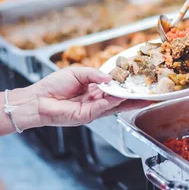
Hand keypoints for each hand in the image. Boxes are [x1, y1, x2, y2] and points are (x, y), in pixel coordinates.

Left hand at [30, 67, 149, 126]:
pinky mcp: (86, 116)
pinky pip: (102, 108)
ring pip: (114, 105)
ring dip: (128, 100)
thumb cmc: (54, 86)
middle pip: (120, 101)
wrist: (37, 99)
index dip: (129, 88)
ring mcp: (92, 111)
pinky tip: (119, 95)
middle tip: (151, 95)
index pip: (116, 90)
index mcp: (94, 91)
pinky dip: (112, 101)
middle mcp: (96, 102)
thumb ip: (95, 74)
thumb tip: (110, 77)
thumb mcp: (78, 73)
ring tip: (141, 94)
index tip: (142, 84)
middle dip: (136, 99)